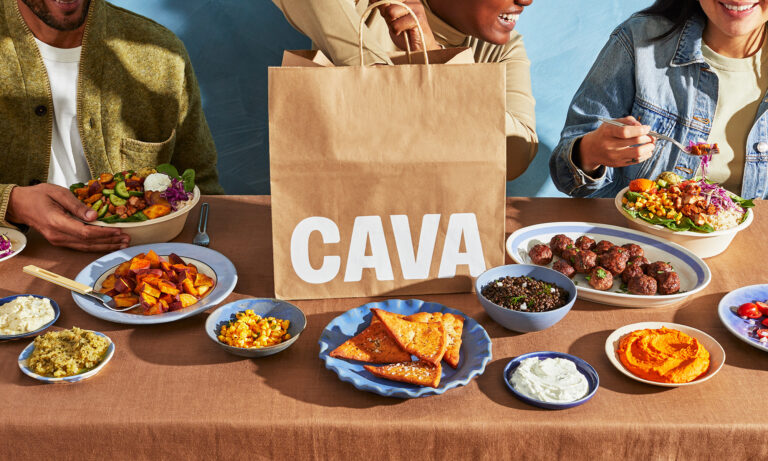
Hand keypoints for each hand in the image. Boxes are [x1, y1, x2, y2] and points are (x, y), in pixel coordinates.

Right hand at [6, 184, 129, 251]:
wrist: (20, 204)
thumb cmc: (38, 195)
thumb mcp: (59, 193)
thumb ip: (77, 205)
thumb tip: (95, 216)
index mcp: (57, 222)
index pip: (85, 232)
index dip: (104, 233)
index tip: (119, 230)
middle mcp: (58, 235)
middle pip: (88, 243)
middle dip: (109, 242)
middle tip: (126, 239)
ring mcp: (58, 240)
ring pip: (85, 247)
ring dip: (105, 246)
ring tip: (121, 243)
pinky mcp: (59, 241)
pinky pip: (80, 246)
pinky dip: (95, 246)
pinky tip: (107, 244)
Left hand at [372, 0, 440, 51]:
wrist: (420, 49)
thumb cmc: (407, 34)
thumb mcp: (391, 19)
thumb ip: (384, 8)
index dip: (381, 4)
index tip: (386, 14)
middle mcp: (413, 0)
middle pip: (387, 1)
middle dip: (387, 15)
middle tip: (395, 23)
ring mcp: (416, 8)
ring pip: (390, 12)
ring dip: (392, 24)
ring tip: (400, 28)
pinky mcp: (418, 19)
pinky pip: (396, 24)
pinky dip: (396, 31)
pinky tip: (403, 32)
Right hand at [575, 116, 655, 173]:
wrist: (591, 149)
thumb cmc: (605, 133)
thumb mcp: (612, 123)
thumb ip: (627, 121)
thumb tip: (643, 127)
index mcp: (608, 132)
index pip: (626, 132)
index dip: (640, 130)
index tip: (647, 128)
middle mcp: (610, 145)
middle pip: (635, 142)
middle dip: (648, 138)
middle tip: (653, 136)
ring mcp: (614, 156)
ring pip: (637, 153)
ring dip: (649, 148)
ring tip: (652, 144)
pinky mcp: (617, 163)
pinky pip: (635, 160)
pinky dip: (645, 155)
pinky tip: (647, 151)